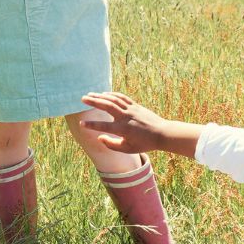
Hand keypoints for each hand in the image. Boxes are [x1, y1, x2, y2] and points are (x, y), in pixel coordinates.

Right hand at [80, 92, 201, 157]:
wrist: (161, 133)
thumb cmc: (144, 143)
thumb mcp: (127, 149)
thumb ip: (112, 144)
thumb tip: (100, 138)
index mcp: (123, 129)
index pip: (103, 126)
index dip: (91, 125)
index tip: (82, 124)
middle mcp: (125, 117)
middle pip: (107, 106)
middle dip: (94, 101)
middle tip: (82, 99)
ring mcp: (131, 109)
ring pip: (113, 100)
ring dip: (100, 96)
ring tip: (90, 95)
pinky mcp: (135, 105)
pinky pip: (121, 98)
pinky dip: (112, 95)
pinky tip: (104, 94)